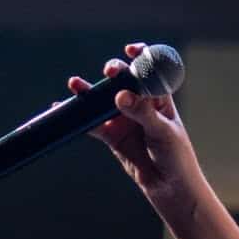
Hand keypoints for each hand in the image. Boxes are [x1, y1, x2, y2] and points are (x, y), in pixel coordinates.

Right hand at [76, 42, 205, 223]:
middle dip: (114, 72)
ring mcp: (124, 119)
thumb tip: (120, 96)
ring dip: (89, 91)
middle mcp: (140, 103)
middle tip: (110, 72)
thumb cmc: (176, 155)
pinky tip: (62, 110)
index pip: (150, 70)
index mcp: (159, 97)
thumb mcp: (162, 132)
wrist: (170, 187)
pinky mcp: (112, 136)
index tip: (131, 50)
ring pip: (103, 100)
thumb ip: (142, 112)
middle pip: (123, 80)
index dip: (141, 56)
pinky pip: (93, 124)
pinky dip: (79, 118)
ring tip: (75, 84)